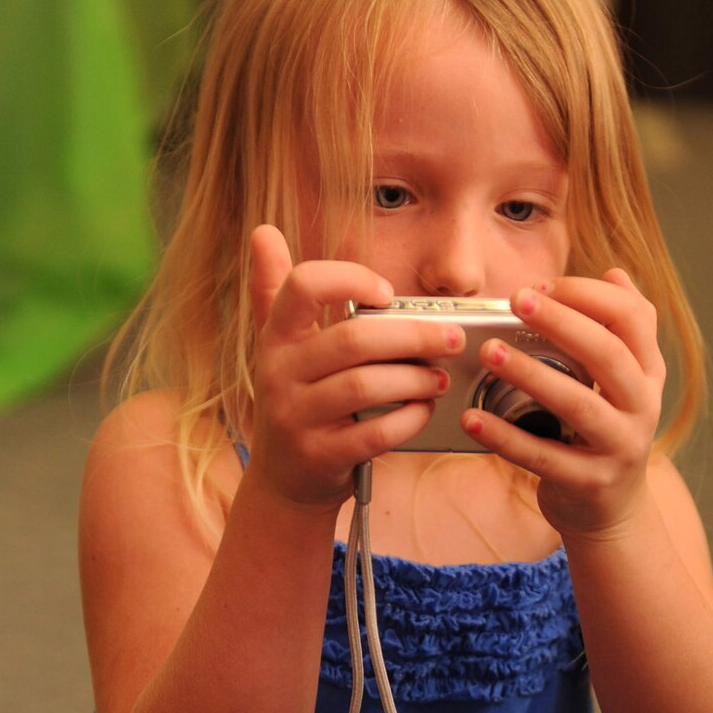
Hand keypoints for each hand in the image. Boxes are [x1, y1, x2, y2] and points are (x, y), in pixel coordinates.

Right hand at [247, 226, 462, 507]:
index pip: (303, 286)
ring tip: (440, 378)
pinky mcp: (320, 456)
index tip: (386, 293)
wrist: (284, 481)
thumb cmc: (296, 401)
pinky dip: (408, 420)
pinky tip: (424, 410)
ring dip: (414, 380)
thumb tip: (262, 231)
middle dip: (412, 336)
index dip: (349, 280)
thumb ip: (274, 290)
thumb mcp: (277, 346)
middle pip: (353, 340)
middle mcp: (280, 374)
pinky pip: (374, 433)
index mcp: (276, 338)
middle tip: (450, 337)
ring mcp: (298, 417)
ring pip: (365, 386)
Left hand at [463, 269, 665, 538]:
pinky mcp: (591, 483)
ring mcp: (620, 447)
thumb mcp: (623, 381)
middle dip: (561, 321)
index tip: (544, 286)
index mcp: (648, 373)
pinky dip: (505, 437)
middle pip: (608, 353)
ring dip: (530, 373)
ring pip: (577, 403)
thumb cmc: (604, 433)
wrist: (611, 512)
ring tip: (489, 353)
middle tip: (516, 301)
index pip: (634, 317)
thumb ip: (620, 329)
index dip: (589, 294)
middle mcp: (642, 406)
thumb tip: (615, 273)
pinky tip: (473, 418)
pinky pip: (543, 457)